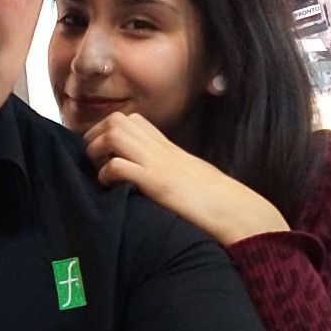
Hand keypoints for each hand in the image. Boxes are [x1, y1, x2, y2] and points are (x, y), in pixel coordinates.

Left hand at [84, 111, 288, 246]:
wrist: (237, 211)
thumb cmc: (213, 199)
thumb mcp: (186, 175)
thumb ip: (164, 168)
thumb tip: (142, 174)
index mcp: (167, 146)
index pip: (131, 120)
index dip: (108, 130)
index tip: (101, 150)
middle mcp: (161, 149)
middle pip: (117, 120)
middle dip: (96, 136)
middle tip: (93, 159)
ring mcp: (159, 163)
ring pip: (115, 135)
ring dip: (97, 150)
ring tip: (98, 170)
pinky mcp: (158, 183)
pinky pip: (120, 166)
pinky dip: (107, 173)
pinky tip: (110, 187)